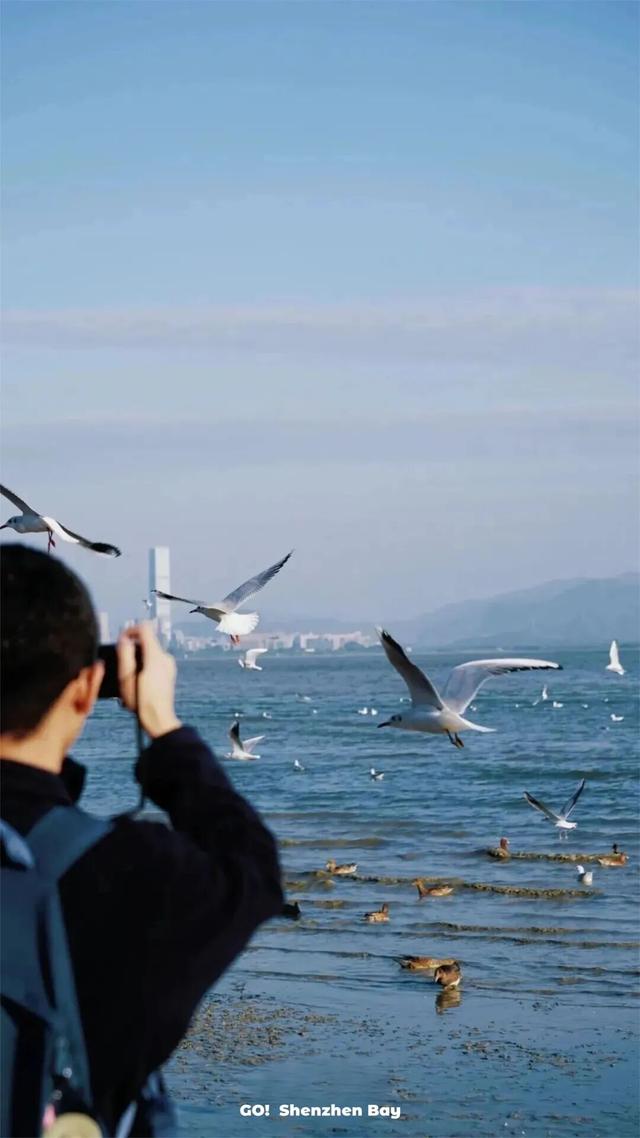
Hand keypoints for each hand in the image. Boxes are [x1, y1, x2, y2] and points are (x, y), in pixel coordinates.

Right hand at [117, 622, 181, 738]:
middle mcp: (165, 657)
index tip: (120, 641)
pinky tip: (137, 681)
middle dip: (132, 649)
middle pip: (146, 641)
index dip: (130, 630)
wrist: (159, 719)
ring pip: (149, 652)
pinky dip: (144, 665)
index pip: (144, 628)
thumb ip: (125, 655)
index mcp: (155, 656)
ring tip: (128, 677)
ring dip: (137, 659)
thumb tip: (124, 640)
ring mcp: (169, 665)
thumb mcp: (126, 678)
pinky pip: (154, 661)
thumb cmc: (141, 701)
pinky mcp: (169, 673)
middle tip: (121, 665)